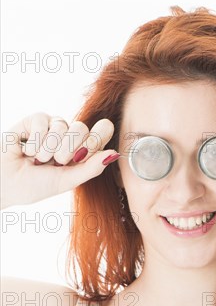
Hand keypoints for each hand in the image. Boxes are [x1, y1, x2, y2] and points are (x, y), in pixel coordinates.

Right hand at [1, 112, 119, 208]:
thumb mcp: (67, 180)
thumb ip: (91, 167)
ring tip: (38, 160)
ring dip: (48, 149)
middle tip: (55, 162)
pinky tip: (27, 150)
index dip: (97, 138)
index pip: (101, 132)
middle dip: (68, 149)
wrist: (5, 183)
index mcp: (83, 150)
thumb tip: (115, 154)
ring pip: (63, 125)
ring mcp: (54, 126)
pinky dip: (35, 141)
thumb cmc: (36, 185)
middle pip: (82, 128)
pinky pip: (44, 121)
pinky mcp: (36, 120)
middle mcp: (71, 136)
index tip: (83, 153)